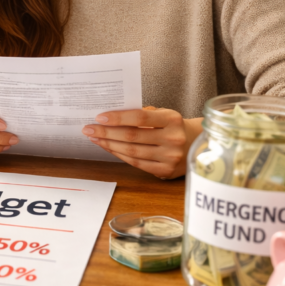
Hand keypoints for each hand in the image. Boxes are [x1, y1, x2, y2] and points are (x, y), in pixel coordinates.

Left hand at [83, 107, 202, 178]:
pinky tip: (109, 149)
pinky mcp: (166, 171)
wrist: (195, 144)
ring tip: (95, 139)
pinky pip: (137, 163)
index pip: (140, 117)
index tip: (100, 117)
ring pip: (132, 152)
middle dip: (107, 133)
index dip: (118, 118)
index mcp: (172, 119)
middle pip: (132, 136)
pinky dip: (120, 155)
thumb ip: (142, 114)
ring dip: (110, 145)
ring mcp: (170, 157)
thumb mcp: (163, 114)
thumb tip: (111, 117)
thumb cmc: (173, 126)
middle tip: (89, 129)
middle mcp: (173, 138)